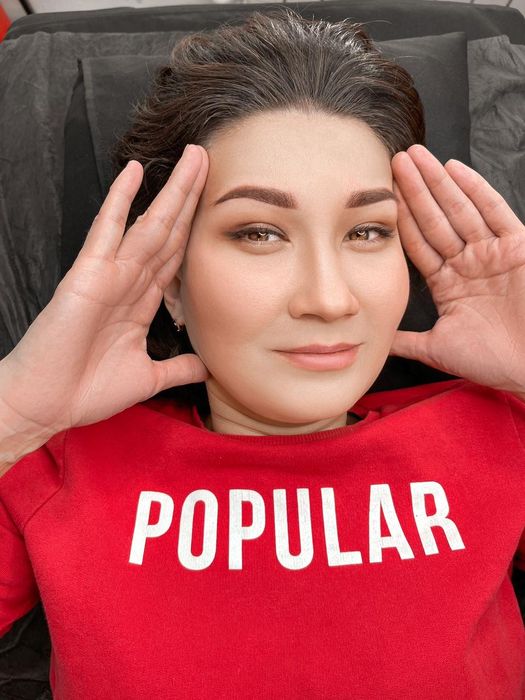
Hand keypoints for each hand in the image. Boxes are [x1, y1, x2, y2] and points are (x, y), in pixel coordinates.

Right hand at [1, 145, 209, 435]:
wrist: (49, 405)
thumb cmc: (87, 391)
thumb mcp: (148, 378)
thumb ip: (178, 367)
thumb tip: (207, 366)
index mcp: (142, 302)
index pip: (176, 255)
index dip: (196, 227)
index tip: (218, 202)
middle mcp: (129, 281)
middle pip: (168, 231)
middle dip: (190, 196)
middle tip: (208, 160)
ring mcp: (109, 275)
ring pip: (148, 224)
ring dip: (173, 191)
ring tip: (193, 157)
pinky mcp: (87, 275)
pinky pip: (107, 231)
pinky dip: (120, 201)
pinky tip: (134, 173)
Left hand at [390, 144, 524, 394]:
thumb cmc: (492, 362)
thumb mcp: (437, 349)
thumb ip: (406, 340)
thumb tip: (375, 341)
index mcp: (448, 283)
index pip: (419, 244)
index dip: (401, 219)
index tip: (379, 197)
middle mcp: (468, 263)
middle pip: (435, 219)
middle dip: (415, 190)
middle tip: (394, 161)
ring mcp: (493, 253)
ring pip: (459, 210)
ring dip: (437, 183)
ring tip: (415, 157)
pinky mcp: (518, 247)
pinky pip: (495, 212)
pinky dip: (475, 190)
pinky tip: (453, 168)